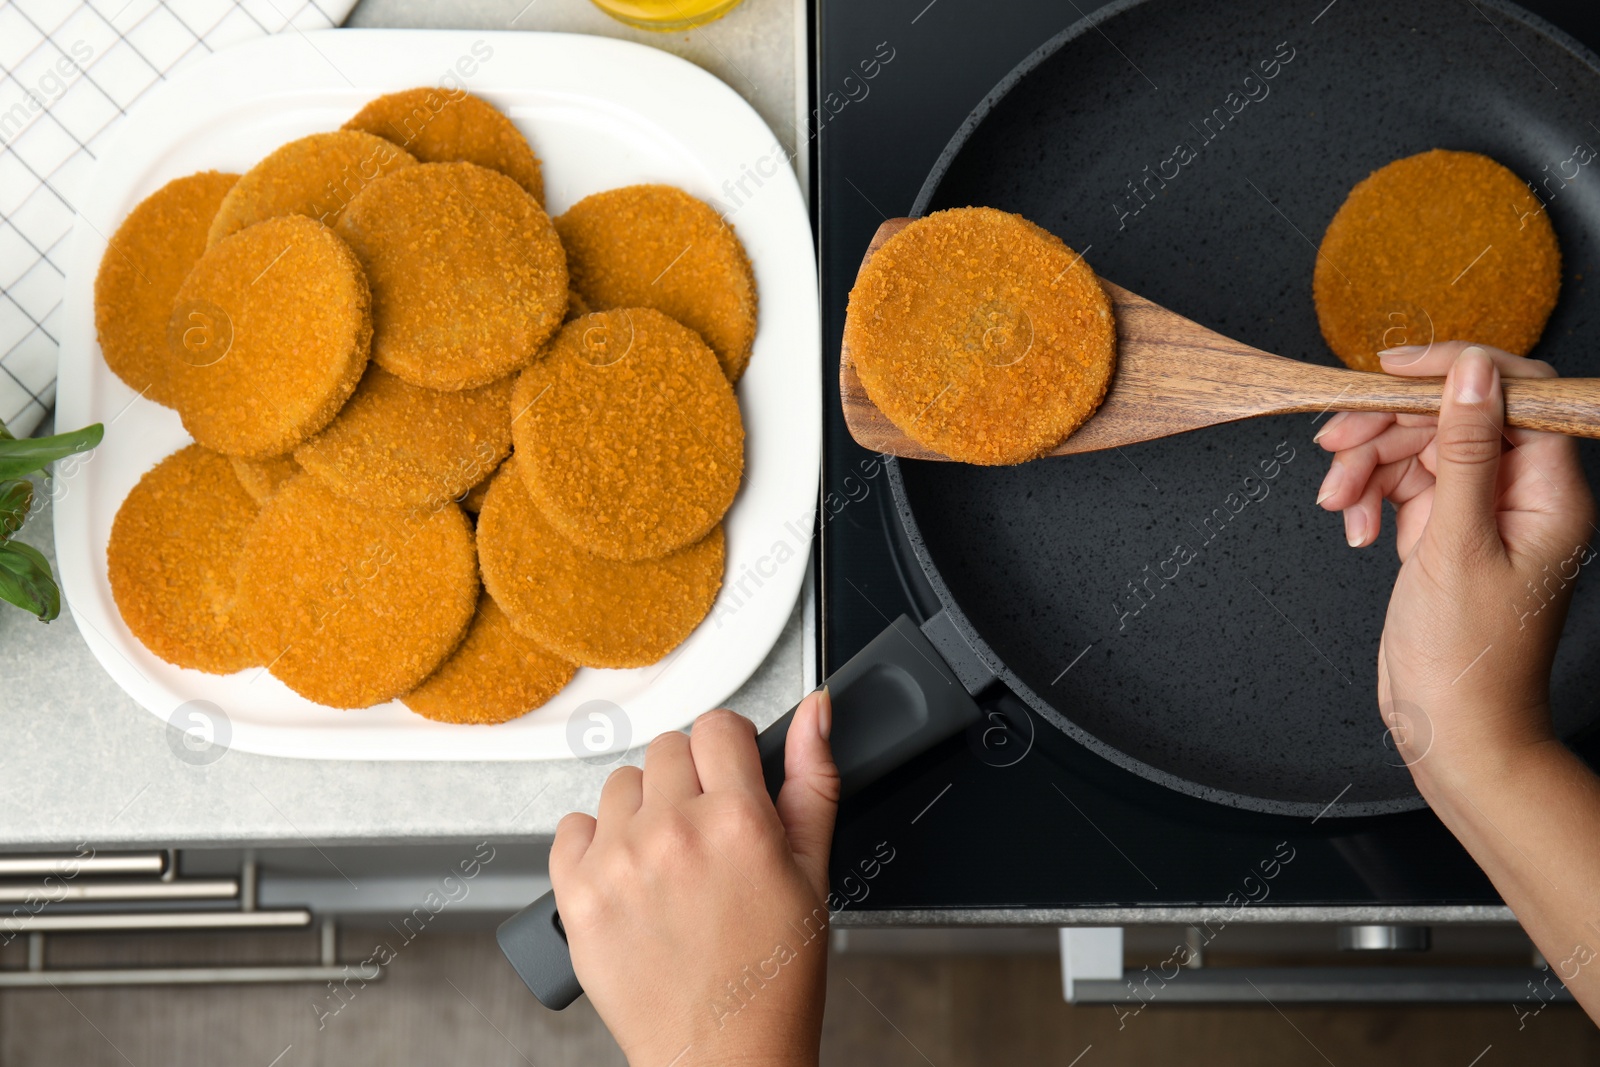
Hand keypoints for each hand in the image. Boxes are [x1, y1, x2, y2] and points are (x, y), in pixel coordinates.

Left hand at [549, 693, 838, 1066]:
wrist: (722, 1054)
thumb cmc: (771, 977)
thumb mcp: (814, 871)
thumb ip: (814, 777)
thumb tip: (816, 711)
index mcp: (737, 820)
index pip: (717, 726)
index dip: (731, 751)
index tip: (732, 777)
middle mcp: (673, 831)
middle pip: (668, 748)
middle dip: (690, 780)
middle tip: (707, 834)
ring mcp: (618, 861)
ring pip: (621, 783)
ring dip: (643, 809)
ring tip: (669, 862)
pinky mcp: (576, 893)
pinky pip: (572, 826)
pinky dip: (596, 844)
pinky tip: (630, 877)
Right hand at [1314, 342, 1594, 784]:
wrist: (1454, 731)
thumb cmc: (1469, 658)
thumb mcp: (1456, 544)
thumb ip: (1464, 451)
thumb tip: (1472, 374)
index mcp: (1550, 491)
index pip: (1514, 393)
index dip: (1454, 370)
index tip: (1391, 370)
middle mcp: (1520, 494)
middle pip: (1452, 418)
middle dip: (1387, 428)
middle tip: (1332, 444)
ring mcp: (1480, 513)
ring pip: (1418, 449)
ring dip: (1366, 466)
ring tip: (1335, 503)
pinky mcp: (1444, 533)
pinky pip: (1401, 487)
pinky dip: (1370, 499)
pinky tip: (1356, 530)